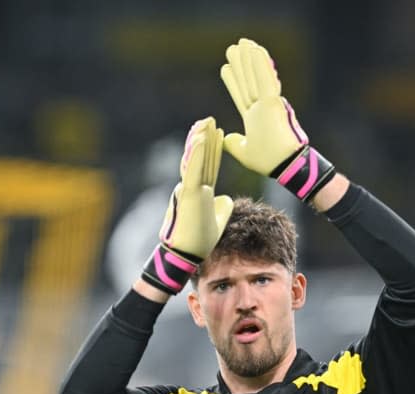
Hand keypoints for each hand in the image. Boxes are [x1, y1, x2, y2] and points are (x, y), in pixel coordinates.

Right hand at [142, 117, 232, 294]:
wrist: (188, 254)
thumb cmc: (200, 240)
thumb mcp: (217, 221)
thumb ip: (221, 208)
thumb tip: (227, 199)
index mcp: (201, 191)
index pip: (208, 165)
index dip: (213, 148)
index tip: (217, 132)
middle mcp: (193, 187)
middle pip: (201, 158)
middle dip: (206, 138)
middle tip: (210, 119)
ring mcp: (189, 189)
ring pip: (194, 160)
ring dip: (200, 139)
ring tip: (205, 122)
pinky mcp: (188, 194)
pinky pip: (193, 170)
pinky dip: (196, 154)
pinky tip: (200, 139)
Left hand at [221, 38, 334, 202]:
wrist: (284, 166)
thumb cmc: (269, 162)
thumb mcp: (244, 152)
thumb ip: (233, 143)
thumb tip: (225, 137)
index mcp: (255, 118)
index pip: (241, 95)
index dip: (233, 82)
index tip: (225, 68)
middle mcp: (262, 108)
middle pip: (248, 81)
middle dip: (240, 65)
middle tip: (232, 48)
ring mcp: (269, 103)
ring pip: (256, 76)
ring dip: (248, 58)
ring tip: (241, 43)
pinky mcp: (274, 102)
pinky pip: (266, 79)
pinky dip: (260, 64)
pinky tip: (254, 49)